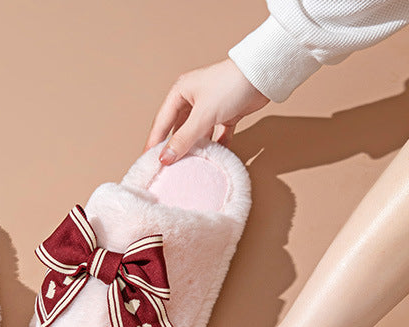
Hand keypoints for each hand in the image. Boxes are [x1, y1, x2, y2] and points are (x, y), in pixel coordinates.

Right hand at [145, 59, 268, 164]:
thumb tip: (165, 158)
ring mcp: (210, 107)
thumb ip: (184, 139)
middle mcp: (192, 99)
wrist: (261, 76)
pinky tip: (214, 158)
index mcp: (180, 92)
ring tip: (190, 167)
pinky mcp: (227, 114)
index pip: (162, 122)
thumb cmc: (229, 86)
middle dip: (175, 148)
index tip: (147, 162)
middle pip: (178, 129)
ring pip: (198, 133)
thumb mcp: (203, 115)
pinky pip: (216, 134)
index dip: (154, 143)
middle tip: (168, 168)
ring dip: (196, 148)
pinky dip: (216, 146)